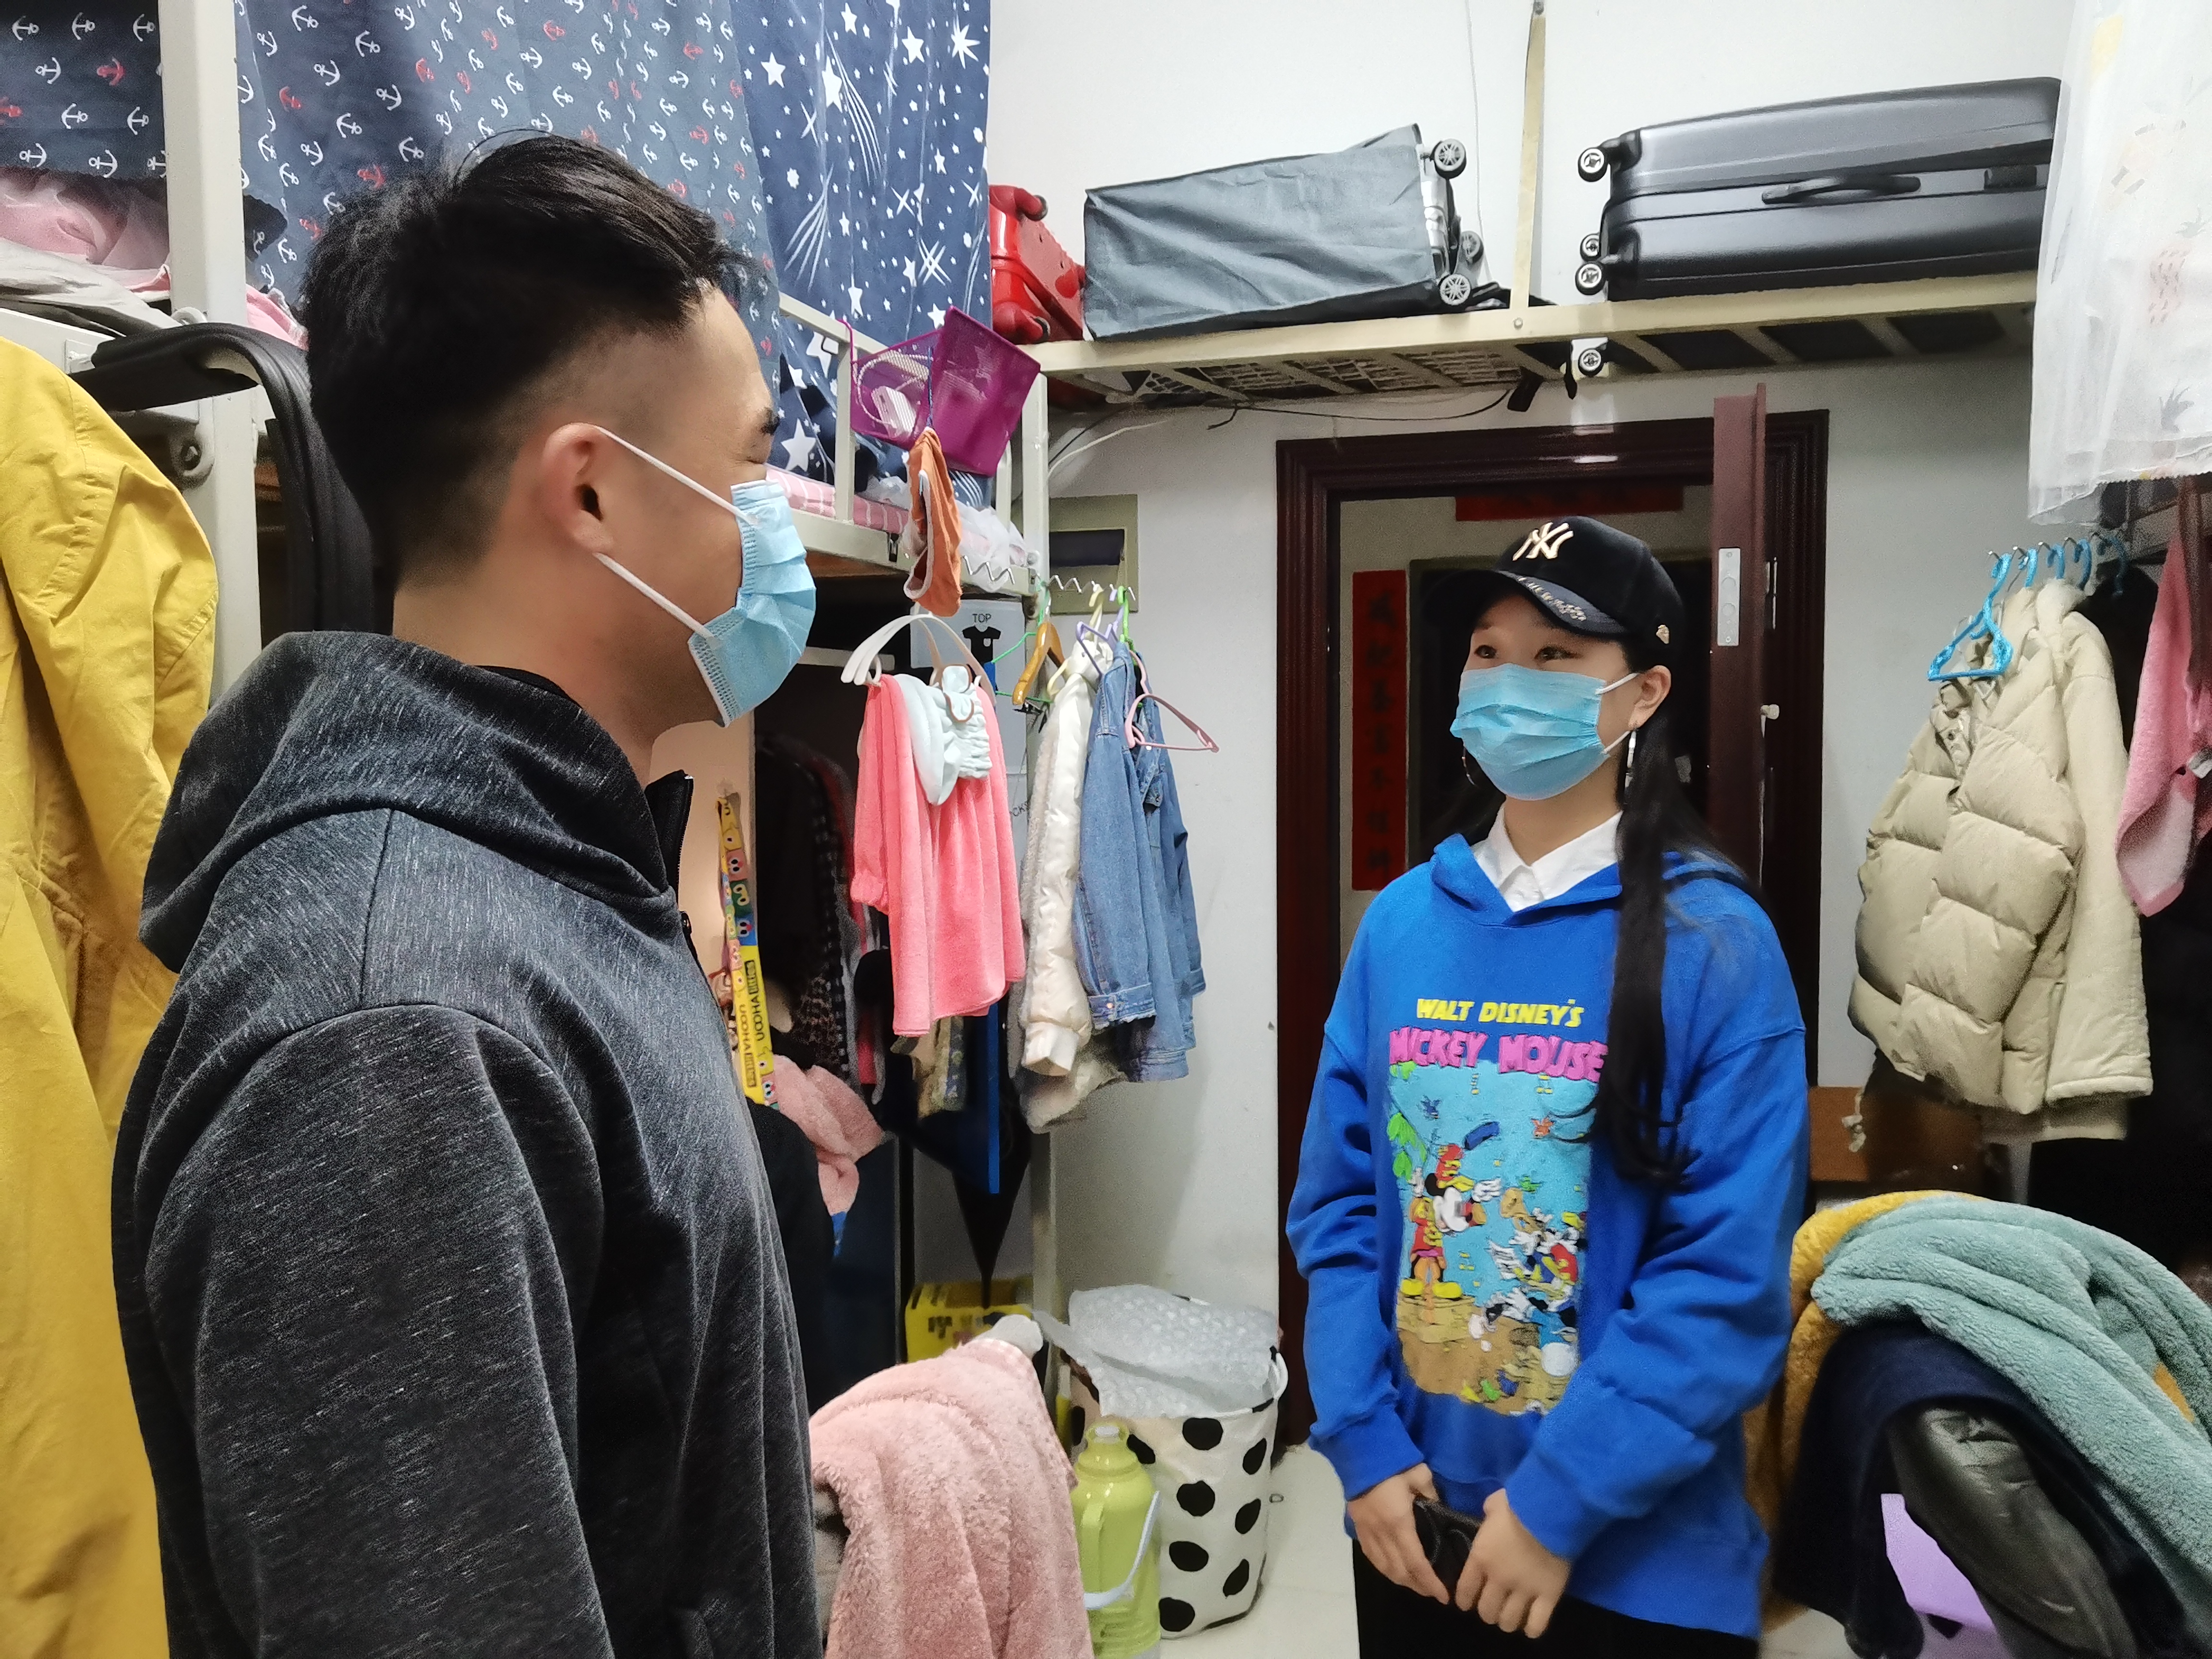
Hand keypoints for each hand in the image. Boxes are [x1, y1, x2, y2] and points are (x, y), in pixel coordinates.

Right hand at [1346, 1463, 1449, 1603]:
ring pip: (1384, 1567)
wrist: (1358, 1450)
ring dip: (1401, 1580)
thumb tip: (1440, 1509)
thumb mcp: (1420, 1474)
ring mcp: (1367, 1531)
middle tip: (1434, 1592)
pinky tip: (1392, 1569)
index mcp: (1399, 1523)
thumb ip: (1432, 1494)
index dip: (1429, 1583)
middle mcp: (1381, 1533)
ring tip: (1416, 1584)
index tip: (1443, 1595)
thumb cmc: (1392, 1462)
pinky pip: (1371, 1556)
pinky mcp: (1357, 1526)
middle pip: (1400, 1571)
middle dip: (1418, 1586)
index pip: (1416, 1563)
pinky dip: (1383, 1568)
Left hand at [1456, 1488, 1570, 1634]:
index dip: (1464, 1600)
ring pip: (1509, 1621)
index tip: (1466, 1603)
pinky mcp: (1548, 1596)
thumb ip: (1488, 1513)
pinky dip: (1533, 1629)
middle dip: (1487, 1613)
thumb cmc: (1518, 1504)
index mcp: (1481, 1558)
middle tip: (1492, 1607)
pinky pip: (1537, 1623)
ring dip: (1507, 1622)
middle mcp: (1499, 1580)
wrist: (1549, 1512)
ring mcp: (1524, 1590)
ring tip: (1511, 1617)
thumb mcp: (1494, 1504)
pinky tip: (1531, 1627)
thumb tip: (1490, 1513)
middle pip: (1486, 1611)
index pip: (1465, 1590)